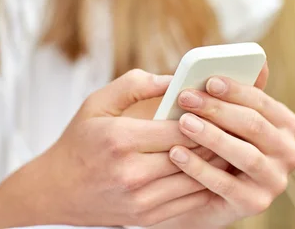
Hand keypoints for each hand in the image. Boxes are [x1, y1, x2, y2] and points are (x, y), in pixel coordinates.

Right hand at [26, 70, 226, 227]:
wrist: (58, 190)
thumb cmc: (79, 140)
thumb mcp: (97, 102)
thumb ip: (135, 84)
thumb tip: (174, 79)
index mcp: (120, 140)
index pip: (179, 128)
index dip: (204, 116)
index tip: (218, 104)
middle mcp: (132, 173)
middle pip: (193, 155)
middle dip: (217, 137)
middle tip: (236, 122)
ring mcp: (141, 200)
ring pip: (197, 180)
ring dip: (217, 162)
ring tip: (231, 144)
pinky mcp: (148, 218)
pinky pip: (189, 201)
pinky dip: (205, 183)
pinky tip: (213, 168)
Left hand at [166, 65, 294, 227]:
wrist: (194, 189)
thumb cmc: (210, 141)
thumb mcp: (222, 115)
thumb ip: (235, 92)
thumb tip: (258, 61)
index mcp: (283, 124)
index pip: (261, 101)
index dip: (234, 89)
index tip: (207, 80)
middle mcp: (288, 151)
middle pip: (253, 125)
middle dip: (217, 109)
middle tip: (185, 98)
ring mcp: (274, 180)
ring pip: (244, 155)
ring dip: (212, 136)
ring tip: (183, 123)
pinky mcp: (255, 204)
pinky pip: (226, 184)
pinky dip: (199, 167)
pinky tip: (176, 153)